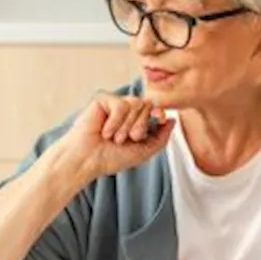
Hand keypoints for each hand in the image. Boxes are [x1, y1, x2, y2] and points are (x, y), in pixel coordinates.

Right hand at [55, 93, 173, 182]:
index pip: (154, 109)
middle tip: (125, 140)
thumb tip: (173, 120)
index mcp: (135, 120)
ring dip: (126, 126)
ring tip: (114, 137)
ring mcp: (114, 103)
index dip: (159, 112)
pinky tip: (104, 131)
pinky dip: (115, 122)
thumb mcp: (143, 151)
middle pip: (147, 105)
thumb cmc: (110, 158)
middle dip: (140, 126)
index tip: (161, 118)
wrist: (87, 160)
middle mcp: (126, 110)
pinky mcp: (102, 99)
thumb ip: (161, 137)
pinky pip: (121, 104)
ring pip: (135, 104)